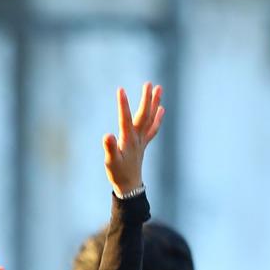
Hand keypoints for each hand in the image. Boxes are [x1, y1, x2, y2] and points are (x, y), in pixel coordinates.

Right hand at [103, 83, 163, 197]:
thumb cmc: (118, 173)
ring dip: (155, 103)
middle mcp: (138, 138)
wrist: (130, 186)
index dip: (123, 104)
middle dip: (146, 99)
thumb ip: (109, 148)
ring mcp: (142, 140)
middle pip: (144, 115)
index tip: (120, 90)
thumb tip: (107, 135)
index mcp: (128, 140)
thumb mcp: (110, 162)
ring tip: (159, 88)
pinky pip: (153, 128)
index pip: (126, 119)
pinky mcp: (143, 144)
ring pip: (150, 119)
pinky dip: (157, 118)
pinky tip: (161, 109)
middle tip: (149, 83)